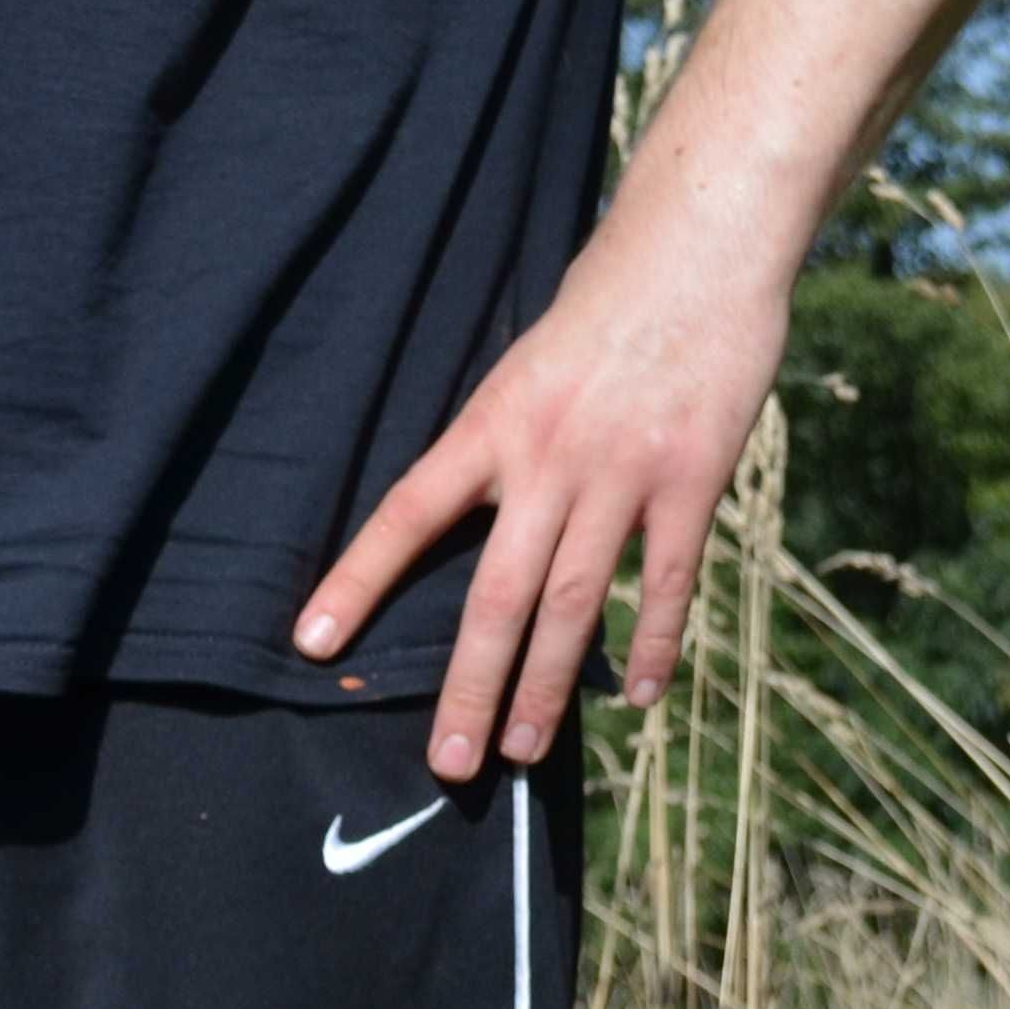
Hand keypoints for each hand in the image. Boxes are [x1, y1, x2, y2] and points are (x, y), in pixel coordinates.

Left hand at [294, 216, 789, 783]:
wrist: (699, 246)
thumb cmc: (602, 310)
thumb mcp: (521, 371)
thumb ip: (495, 451)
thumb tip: (458, 527)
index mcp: (490, 427)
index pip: (405, 514)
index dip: (357, 581)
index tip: (311, 643)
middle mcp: (549, 458)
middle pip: (495, 593)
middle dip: (469, 685)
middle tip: (450, 762)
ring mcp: (623, 471)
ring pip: (573, 600)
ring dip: (545, 684)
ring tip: (521, 751)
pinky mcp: (694, 477)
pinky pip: (667, 578)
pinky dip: (652, 641)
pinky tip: (634, 698)